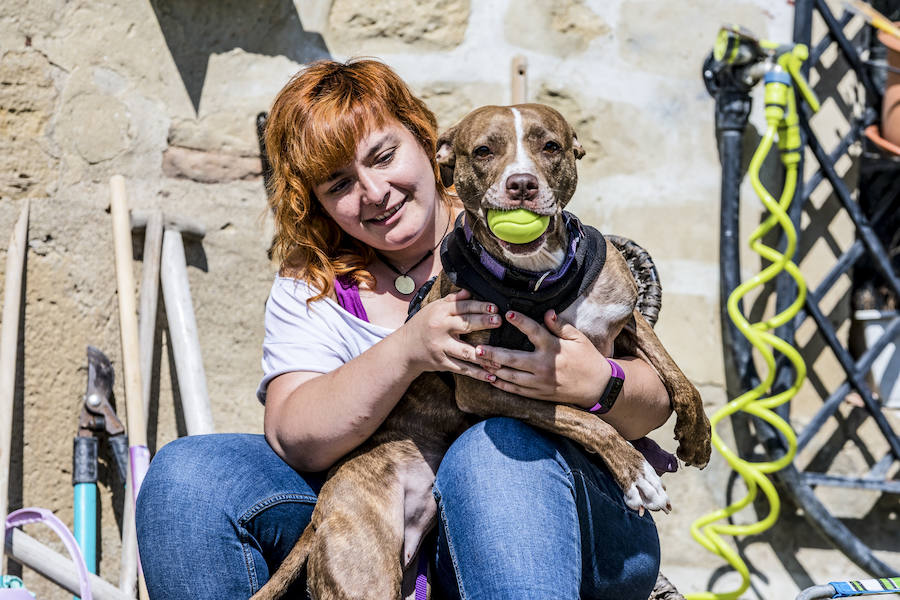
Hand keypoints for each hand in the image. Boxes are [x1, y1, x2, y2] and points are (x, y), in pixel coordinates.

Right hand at [400, 288, 500, 380]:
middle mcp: (439, 329)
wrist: (404, 349)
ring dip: (485, 355)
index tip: (495, 308)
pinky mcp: (442, 363)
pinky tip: (491, 376)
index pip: (463, 307)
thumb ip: (452, 301)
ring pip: (466, 351)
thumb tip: (469, 291)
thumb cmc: (422, 325)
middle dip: (483, 323)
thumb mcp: (433, 309)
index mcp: (439, 313)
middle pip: (465, 325)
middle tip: (499, 322)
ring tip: (501, 356)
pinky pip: (462, 369)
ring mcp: (440, 348)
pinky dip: (477, 374)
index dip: (480, 307)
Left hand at [475, 309, 609, 407]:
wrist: (597, 386)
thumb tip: (547, 312)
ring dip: (493, 369)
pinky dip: (503, 385)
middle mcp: (543, 366)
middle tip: (478, 349)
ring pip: (510, 376)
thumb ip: (560, 325)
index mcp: (553, 348)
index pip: (533, 331)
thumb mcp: (578, 338)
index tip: (507, 314)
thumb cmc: (588, 359)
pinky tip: (492, 379)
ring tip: (480, 363)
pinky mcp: (539, 393)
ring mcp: (540, 382)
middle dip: (493, 354)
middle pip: (512, 359)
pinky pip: (517, 390)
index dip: (520, 321)